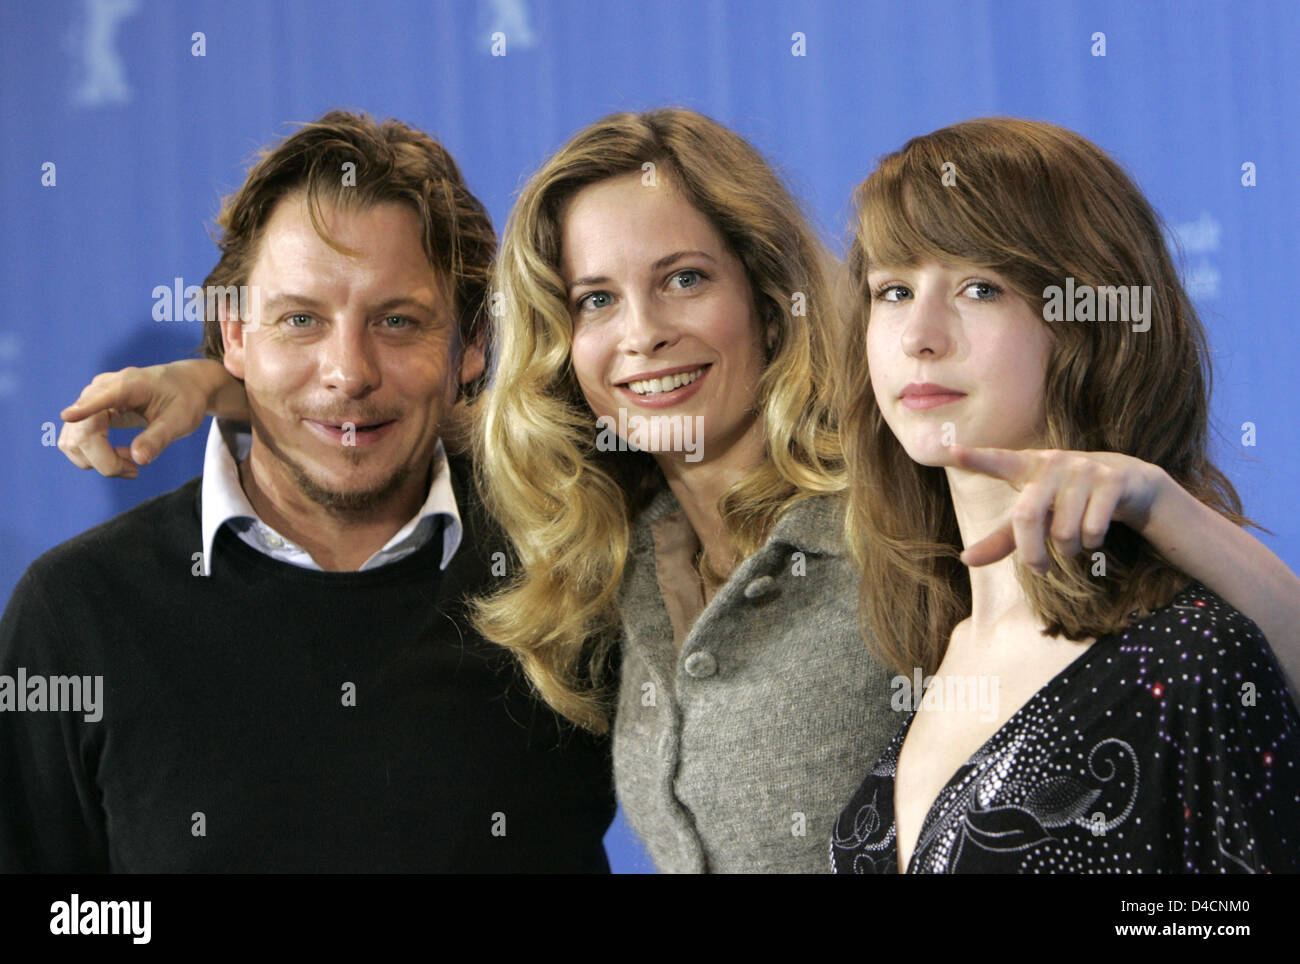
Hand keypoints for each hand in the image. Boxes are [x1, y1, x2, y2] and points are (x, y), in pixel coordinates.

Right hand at [58, 360, 227, 477]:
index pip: (100, 397)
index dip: (83, 409)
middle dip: (103, 461)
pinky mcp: (89, 413)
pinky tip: (121, 454)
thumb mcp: (181, 421)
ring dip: (97, 461)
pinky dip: (94, 456)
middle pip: (82, 431)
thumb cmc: (185, 400)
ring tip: (130, 462)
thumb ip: (159, 438)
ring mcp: (90, 400)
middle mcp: (101, 389)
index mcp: (127, 385)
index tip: (69, 416)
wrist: (183, 386)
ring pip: (73, 440)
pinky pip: (76, 441)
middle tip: (134, 472)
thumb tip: (138, 460)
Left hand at [949, 445, 1169, 572]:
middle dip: (1032, 554)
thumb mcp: (1034, 516)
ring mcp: (1083, 468)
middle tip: (1039, 570)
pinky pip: (1093, 529)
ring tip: (1073, 544)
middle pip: (1027, 517)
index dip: (976, 458)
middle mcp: (1052, 463)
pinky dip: (1092, 543)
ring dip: (1068, 551)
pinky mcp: (1111, 480)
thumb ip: (1001, 538)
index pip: (997, 462)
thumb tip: (965, 560)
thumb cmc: (1065, 500)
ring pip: (1064, 531)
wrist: (1126, 482)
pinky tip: (1094, 535)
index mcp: (1026, 467)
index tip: (951, 449)